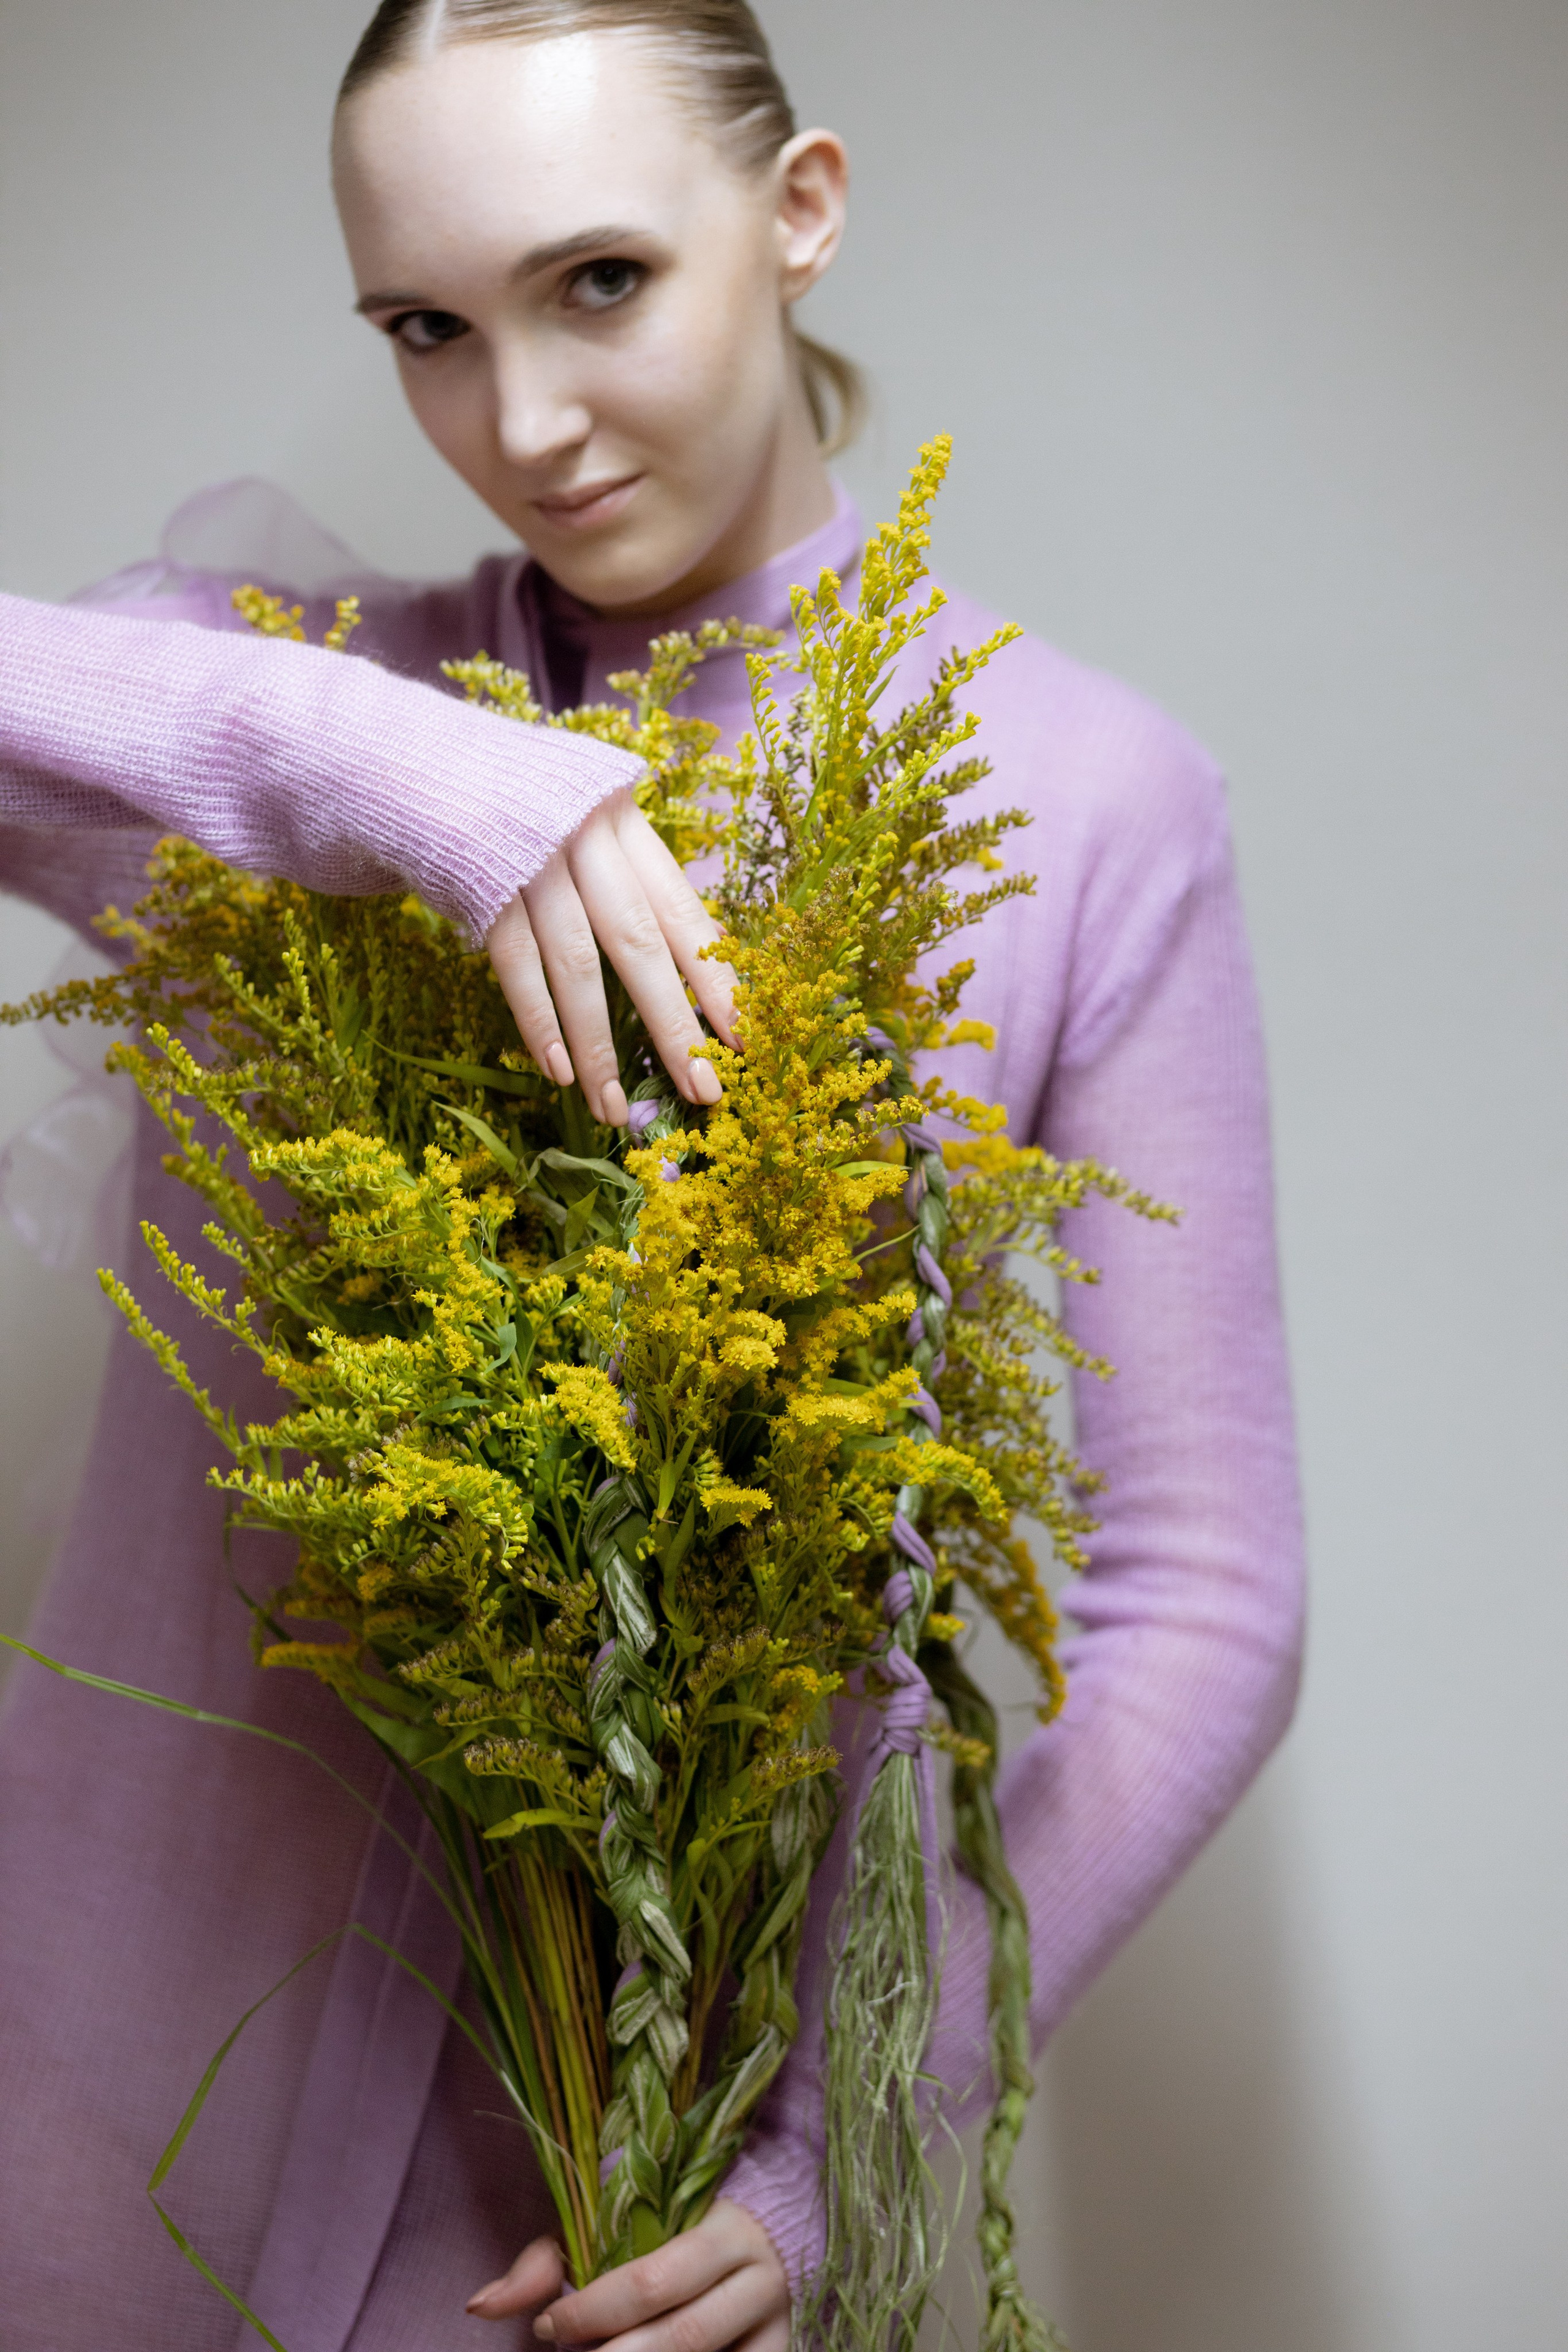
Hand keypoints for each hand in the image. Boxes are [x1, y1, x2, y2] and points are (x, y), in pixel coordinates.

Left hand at [466, 2198, 788, 2351]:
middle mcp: (760, 2279)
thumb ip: (550, 2263)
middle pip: (681, 2337)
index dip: (592, 2313)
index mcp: (724, 2229)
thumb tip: (479, 2306)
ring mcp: (776, 2326)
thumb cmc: (674, 2231)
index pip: (652, 2280)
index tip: (546, 2326)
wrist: (768, 2239)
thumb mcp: (616, 2229)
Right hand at [486, 789, 735, 1127]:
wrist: (421, 765)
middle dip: (674, 1023)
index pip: (681, 911)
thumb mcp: (590, 828)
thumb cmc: (525, 815)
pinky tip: (558, 1070)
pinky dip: (538, 1021)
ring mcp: (529, 862)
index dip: (716, 976)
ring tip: (613, 1107)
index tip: (745, 1038)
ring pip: (576, 964)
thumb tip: (704, 958)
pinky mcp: (478, 886)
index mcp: (625, 824)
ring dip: (597, 1045)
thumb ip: (635, 883)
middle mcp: (584, 838)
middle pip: (640, 942)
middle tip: (702, 1090)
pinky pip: (515, 965)